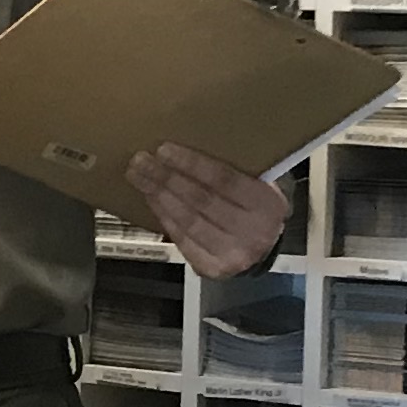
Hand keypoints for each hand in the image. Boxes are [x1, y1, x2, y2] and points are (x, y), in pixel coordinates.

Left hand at [129, 142, 289, 279]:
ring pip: (187, 221)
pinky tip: (151, 198)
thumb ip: (238, 166)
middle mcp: (252, 233)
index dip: (192, 164)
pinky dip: (163, 216)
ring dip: (158, 196)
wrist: (262, 248)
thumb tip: (194, 138)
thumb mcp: (260, 182)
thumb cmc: (255, 205)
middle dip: (166, 178)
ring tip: (138, 175)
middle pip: (201, 201)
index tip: (164, 149)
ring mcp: (232, 255)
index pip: (224, 181)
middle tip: (140, 160)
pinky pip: (181, 238)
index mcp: (268, 204)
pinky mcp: (212, 268)